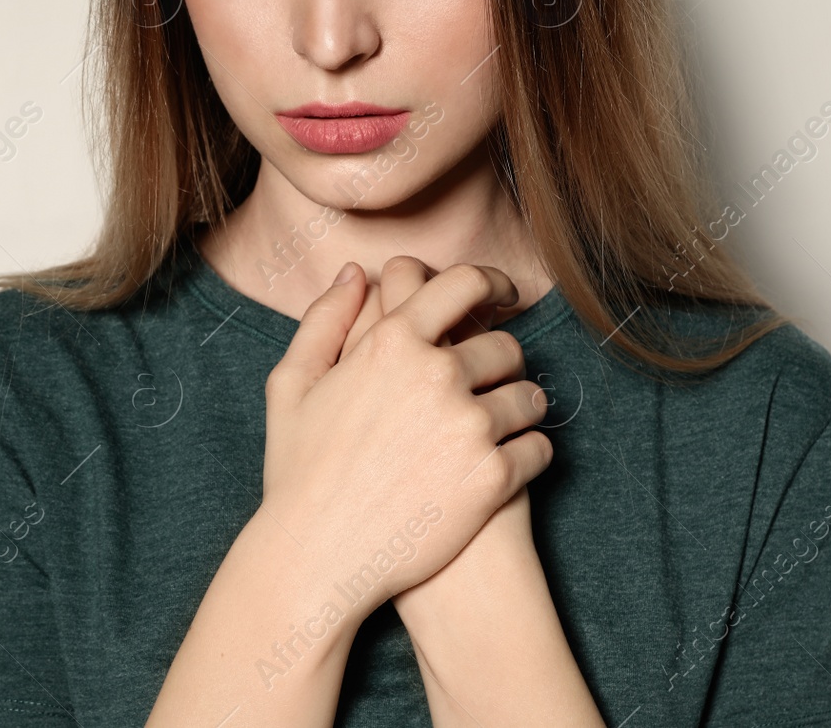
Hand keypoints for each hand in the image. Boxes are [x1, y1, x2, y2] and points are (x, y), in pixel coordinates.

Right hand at [259, 258, 551, 618]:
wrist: (317, 558)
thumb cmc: (298, 472)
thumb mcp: (292, 385)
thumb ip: (324, 319)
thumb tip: (356, 274)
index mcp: (391, 341)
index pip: (464, 284)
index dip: (493, 282)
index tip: (504, 295)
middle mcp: (437, 374)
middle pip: (506, 345)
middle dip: (501, 361)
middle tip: (491, 382)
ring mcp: (470, 426)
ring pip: (529, 397)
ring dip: (521, 408)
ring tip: (503, 426)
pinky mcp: (493, 477)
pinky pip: (538, 449)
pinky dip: (530, 454)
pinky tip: (507, 465)